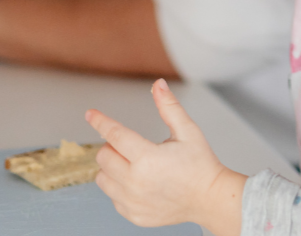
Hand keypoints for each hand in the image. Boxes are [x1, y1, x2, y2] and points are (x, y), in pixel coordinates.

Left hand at [85, 79, 245, 235]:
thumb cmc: (200, 165)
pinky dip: (119, 187)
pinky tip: (138, 183)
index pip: (115, 135)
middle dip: (114, 146)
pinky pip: (112, 197)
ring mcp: (133, 201)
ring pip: (102, 178)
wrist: (210, 199)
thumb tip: (158, 86)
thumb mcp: (188, 131)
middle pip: (104, 156)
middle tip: (133, 146)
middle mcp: (136, 182)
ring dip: (112, 167)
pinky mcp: (133, 214)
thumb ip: (169, 107)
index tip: (91, 114)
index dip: (101, 121)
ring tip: (133, 165)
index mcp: (148, 158)